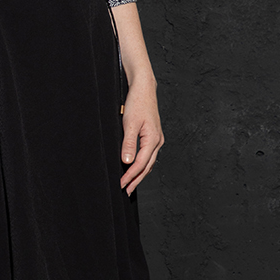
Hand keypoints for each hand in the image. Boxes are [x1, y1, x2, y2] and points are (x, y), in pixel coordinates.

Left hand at [120, 75, 163, 194]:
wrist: (144, 88)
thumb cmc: (137, 103)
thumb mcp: (130, 124)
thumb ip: (129, 144)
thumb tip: (127, 162)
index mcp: (153, 139)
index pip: (140, 164)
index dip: (130, 176)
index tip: (121, 184)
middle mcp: (158, 141)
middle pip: (147, 166)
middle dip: (136, 180)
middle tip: (126, 191)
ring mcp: (157, 139)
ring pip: (148, 162)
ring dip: (139, 174)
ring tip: (130, 183)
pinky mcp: (153, 136)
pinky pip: (148, 155)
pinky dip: (142, 164)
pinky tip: (136, 168)